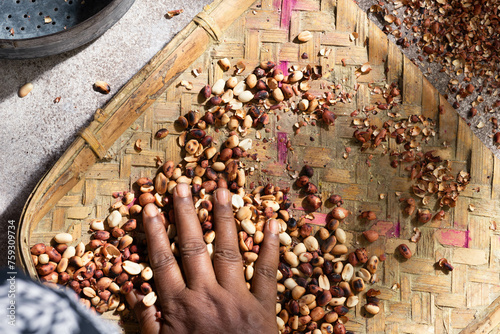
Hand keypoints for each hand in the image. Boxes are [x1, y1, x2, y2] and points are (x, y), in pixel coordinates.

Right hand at [126, 183, 279, 333]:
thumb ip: (148, 321)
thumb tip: (134, 290)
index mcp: (180, 306)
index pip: (163, 261)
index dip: (156, 232)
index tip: (151, 206)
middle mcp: (207, 296)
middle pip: (194, 247)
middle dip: (186, 213)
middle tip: (182, 184)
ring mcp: (237, 298)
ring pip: (229, 250)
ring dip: (225, 218)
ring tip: (222, 190)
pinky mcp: (264, 307)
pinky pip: (269, 273)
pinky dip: (272, 247)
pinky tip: (273, 222)